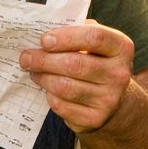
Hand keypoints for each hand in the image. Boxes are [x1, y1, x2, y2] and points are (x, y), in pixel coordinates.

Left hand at [19, 20, 134, 133]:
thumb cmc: (96, 62)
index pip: (95, 37)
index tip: (44, 40)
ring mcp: (109, 98)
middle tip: (26, 57)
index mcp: (121, 48)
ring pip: (64, 86)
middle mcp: (119, 74)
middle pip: (75, 64)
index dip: (66, 37)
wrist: (112, 100)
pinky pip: (61, 105)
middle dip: (44, 60)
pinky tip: (47, 88)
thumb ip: (76, 32)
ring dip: (43, 77)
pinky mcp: (95, 118)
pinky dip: (49, 96)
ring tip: (33, 71)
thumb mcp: (95, 44)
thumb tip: (44, 30)